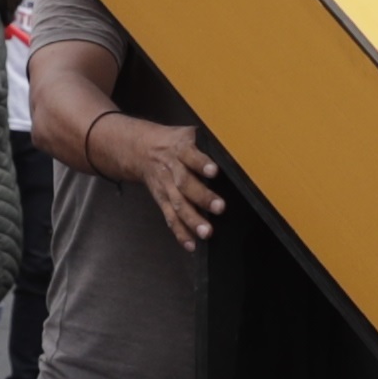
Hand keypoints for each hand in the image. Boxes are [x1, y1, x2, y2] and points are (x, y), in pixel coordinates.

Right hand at [116, 117, 225, 249]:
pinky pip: (170, 217)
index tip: (214, 171)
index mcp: (180, 149)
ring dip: (192, 220)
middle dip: (202, 197)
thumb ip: (206, 143)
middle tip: (220, 207)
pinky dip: (180, 232)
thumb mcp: (188, 134)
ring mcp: (166, 186)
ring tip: (206, 232)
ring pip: (178, 204)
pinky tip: (191, 244)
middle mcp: (172, 169)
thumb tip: (236, 150)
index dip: (202, 164)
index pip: (191, 155)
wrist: (140, 149)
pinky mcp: (162, 200)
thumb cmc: (174, 142)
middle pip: (185, 183)